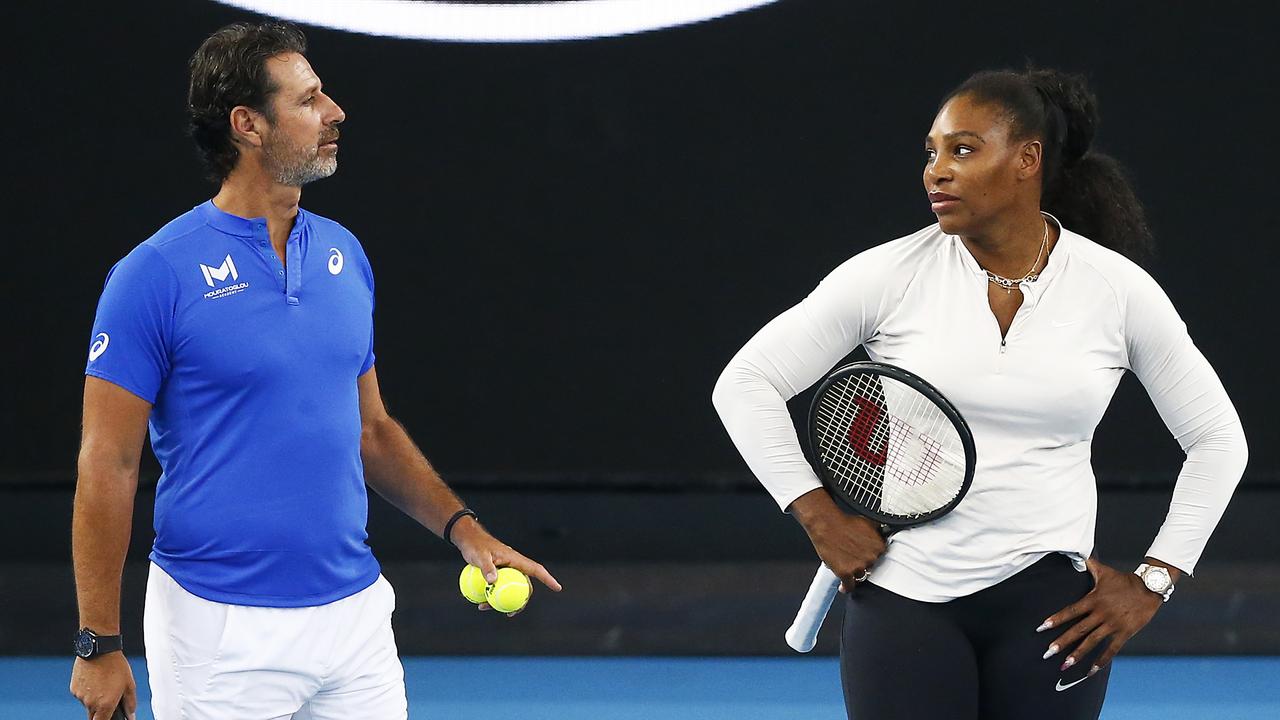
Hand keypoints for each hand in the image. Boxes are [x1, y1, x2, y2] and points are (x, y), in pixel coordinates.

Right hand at [70, 652, 135, 719]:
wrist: (99, 649)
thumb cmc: (115, 665)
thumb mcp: (129, 684)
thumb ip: (130, 703)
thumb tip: (131, 715)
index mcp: (105, 704)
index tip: (109, 718)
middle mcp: (91, 703)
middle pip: (93, 716)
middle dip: (100, 711)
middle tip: (108, 698)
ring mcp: (80, 696)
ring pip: (87, 704)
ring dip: (94, 699)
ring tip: (102, 683)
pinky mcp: (74, 689)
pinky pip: (81, 695)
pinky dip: (87, 691)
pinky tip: (94, 679)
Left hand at [450, 517, 561, 614]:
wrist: (468, 540)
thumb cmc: (476, 545)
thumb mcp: (480, 556)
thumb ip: (487, 567)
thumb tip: (492, 582)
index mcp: (516, 559)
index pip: (536, 569)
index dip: (548, 579)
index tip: (557, 588)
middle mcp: (514, 566)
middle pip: (524, 585)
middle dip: (521, 600)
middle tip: (511, 612)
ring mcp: (506, 571)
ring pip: (511, 588)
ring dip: (503, 601)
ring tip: (487, 608)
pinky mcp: (497, 574)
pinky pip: (499, 587)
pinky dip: (492, 596)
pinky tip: (480, 603)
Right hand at [789, 489, 886, 591]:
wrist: (825, 524)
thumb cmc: (842, 522)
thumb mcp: (866, 523)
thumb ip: (876, 532)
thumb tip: (881, 533)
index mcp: (879, 546)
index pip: (880, 557)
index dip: (871, 556)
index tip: (866, 556)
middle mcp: (871, 557)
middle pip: (870, 567)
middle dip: (862, 563)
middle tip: (853, 557)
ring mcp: (859, 566)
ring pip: (860, 576)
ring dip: (854, 573)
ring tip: (845, 566)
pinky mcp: (846, 573)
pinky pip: (849, 586)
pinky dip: (846, 587)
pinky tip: (843, 587)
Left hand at [1037, 558, 1166, 675]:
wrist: (1150, 587)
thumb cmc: (1124, 580)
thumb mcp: (1104, 571)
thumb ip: (1089, 564)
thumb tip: (1078, 555)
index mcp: (1093, 599)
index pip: (1070, 611)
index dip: (1055, 619)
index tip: (1041, 628)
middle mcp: (1100, 613)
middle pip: (1077, 630)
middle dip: (1061, 642)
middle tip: (1047, 653)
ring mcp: (1112, 624)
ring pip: (1091, 641)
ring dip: (1078, 654)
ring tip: (1064, 665)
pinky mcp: (1125, 632)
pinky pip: (1111, 649)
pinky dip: (1101, 660)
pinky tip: (1091, 670)